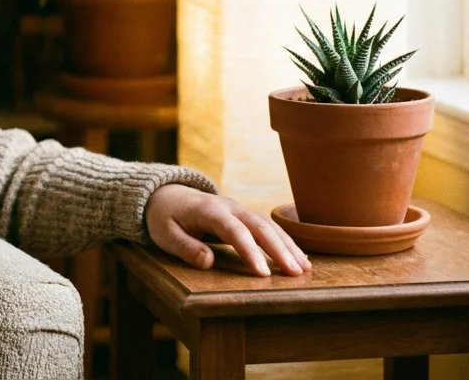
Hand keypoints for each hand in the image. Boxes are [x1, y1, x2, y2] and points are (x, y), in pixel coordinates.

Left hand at [145, 184, 310, 276]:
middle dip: (279, 250)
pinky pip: (267, 228)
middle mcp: (229, 207)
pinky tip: (299, 257)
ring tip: (304, 269)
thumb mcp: (165, 234)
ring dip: (288, 246)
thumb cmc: (164, 217)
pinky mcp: (243, 216)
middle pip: (259, 226)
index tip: (263, 273)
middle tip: (295, 273)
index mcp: (209, 211)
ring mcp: (238, 209)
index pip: (234, 231)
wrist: (166, 195)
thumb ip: (185, 247)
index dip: (249, 251)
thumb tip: (208, 262)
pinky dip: (284, 242)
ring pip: (268, 226)